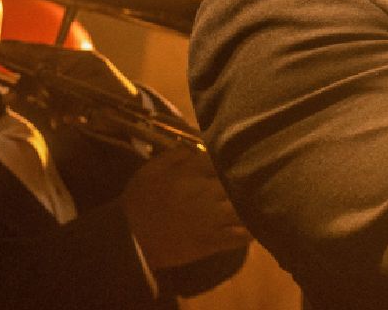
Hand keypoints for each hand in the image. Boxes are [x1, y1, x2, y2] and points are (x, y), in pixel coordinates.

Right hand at [119, 147, 248, 272]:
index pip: (225, 160)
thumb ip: (176, 155)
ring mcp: (210, 218)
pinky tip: (253, 226)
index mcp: (191, 173)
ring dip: (253, 206)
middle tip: (259, 181)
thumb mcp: (151, 170)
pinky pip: (241, 236)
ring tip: (259, 203)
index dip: (235, 161)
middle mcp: (205, 192)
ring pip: (244, 208)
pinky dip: (250, 231)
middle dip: (249, 181)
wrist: (128, 239)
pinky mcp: (211, 241)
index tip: (242, 161)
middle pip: (240, 182)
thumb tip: (201, 146)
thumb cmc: (139, 202)